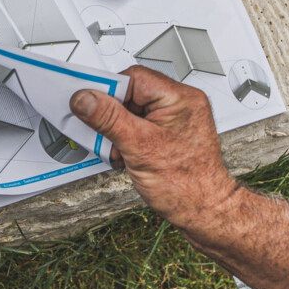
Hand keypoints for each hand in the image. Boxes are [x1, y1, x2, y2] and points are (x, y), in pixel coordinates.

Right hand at [70, 65, 239, 231]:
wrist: (203, 211)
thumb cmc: (186, 186)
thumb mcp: (138, 147)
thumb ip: (108, 119)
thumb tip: (85, 98)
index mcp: (180, 98)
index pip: (133, 77)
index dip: (108, 91)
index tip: (89, 104)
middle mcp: (181, 104)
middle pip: (131, 93)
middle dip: (113, 116)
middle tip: (107, 134)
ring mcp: (175, 118)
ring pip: (132, 110)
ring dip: (118, 130)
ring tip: (121, 150)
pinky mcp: (169, 132)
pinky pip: (139, 125)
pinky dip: (127, 138)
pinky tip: (128, 154)